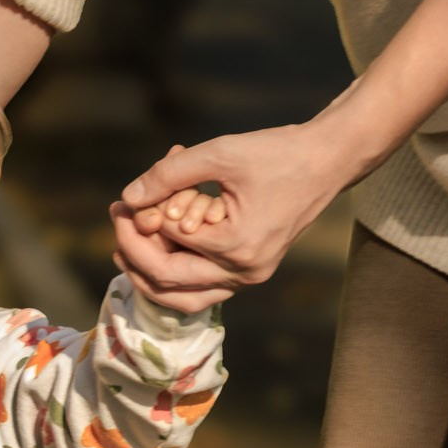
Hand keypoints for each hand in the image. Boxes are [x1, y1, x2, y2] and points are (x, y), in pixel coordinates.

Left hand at [112, 125, 355, 292]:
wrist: (329, 158)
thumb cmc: (279, 152)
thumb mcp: (219, 153)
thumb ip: (168, 175)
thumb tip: (127, 198)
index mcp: (238, 248)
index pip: (165, 250)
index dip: (136, 227)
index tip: (121, 204)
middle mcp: (245, 272)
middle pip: (167, 284)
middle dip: (134, 253)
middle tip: (118, 221)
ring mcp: (250, 276)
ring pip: (182, 296)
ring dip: (150, 271)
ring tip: (126, 241)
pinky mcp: (251, 269)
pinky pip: (201, 285)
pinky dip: (174, 268)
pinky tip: (155, 243)